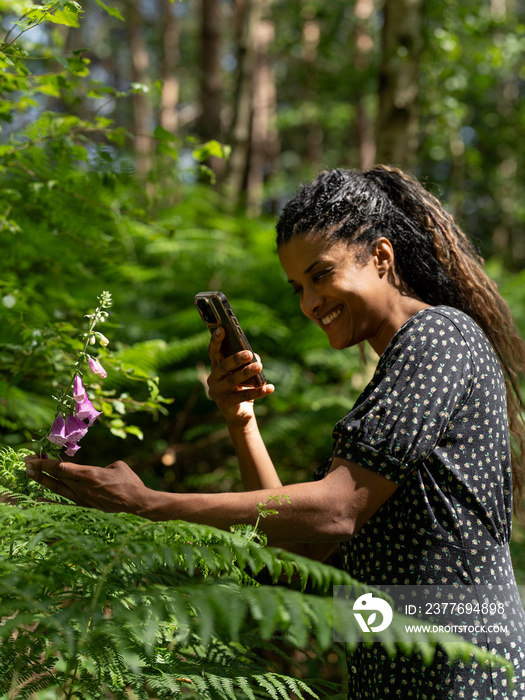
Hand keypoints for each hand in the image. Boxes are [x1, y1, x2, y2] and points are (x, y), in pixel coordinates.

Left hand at [24, 457, 150, 515]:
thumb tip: (95, 470)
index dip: (45, 463)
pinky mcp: (86, 505)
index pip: (61, 468)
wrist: (137, 502)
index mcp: (89, 473)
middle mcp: (82, 486)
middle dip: (39, 470)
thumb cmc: (129, 481)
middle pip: (55, 477)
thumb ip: (101, 466)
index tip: (33, 458)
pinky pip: (65, 501)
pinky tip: (40, 498)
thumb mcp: (117, 465)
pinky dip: (51, 498)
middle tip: (26, 464)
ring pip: (58, 489)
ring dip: (43, 482)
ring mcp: (83, 498)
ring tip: (30, 475)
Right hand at [207, 327, 273, 427]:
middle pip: (224, 366)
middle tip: (249, 353)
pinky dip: (259, 392)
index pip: (213, 352)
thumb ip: (247, 362)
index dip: (216, 340)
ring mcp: (217, 393)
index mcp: (215, 368)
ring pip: (233, 380)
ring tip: (259, 366)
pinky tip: (269, 388)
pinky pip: (244, 396)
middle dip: (236, 358)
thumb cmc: (242, 388)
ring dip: (247, 372)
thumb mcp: (243, 374)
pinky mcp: (225, 404)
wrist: (239, 415)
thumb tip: (255, 358)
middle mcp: (213, 379)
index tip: (222, 329)